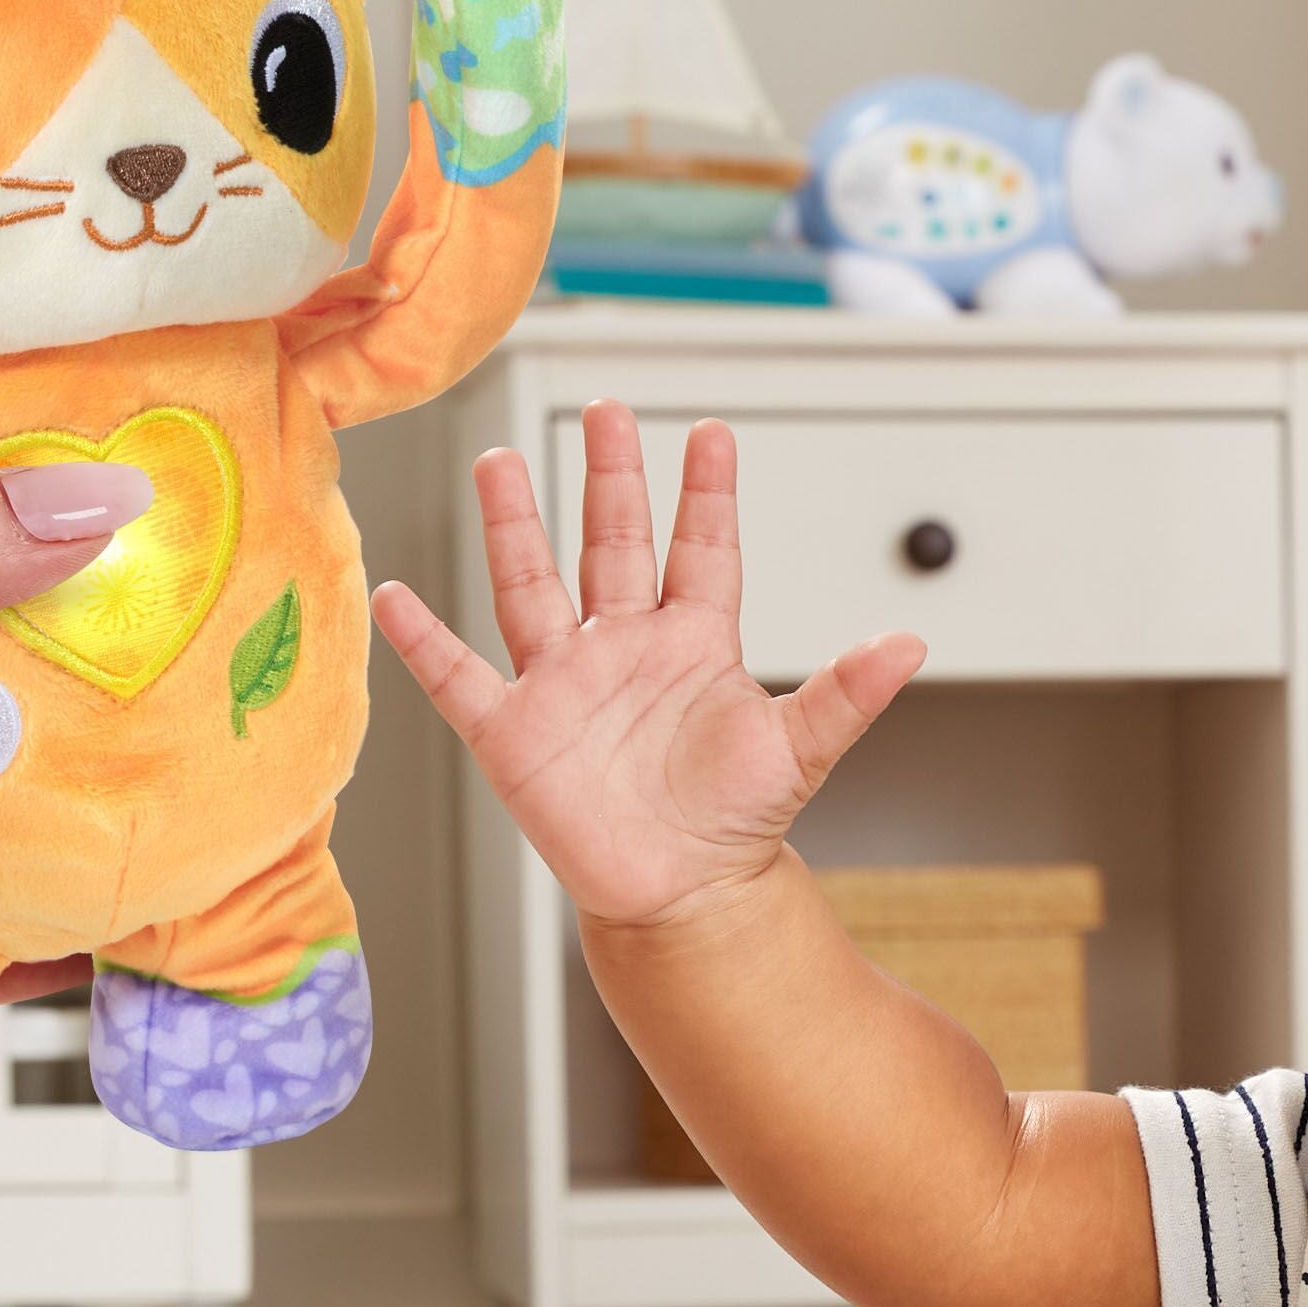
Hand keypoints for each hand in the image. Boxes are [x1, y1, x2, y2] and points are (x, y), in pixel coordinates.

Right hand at [373, 407, 923, 933]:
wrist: (684, 898)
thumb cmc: (735, 823)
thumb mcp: (799, 750)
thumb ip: (846, 693)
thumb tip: (911, 643)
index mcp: (693, 643)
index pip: (700, 550)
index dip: (706, 495)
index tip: (713, 433)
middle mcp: (624, 648)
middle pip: (612, 543)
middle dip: (609, 477)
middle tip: (606, 409)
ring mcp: (564, 684)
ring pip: (531, 585)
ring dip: (514, 526)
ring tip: (498, 462)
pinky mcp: (514, 733)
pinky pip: (459, 676)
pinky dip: (424, 640)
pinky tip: (396, 593)